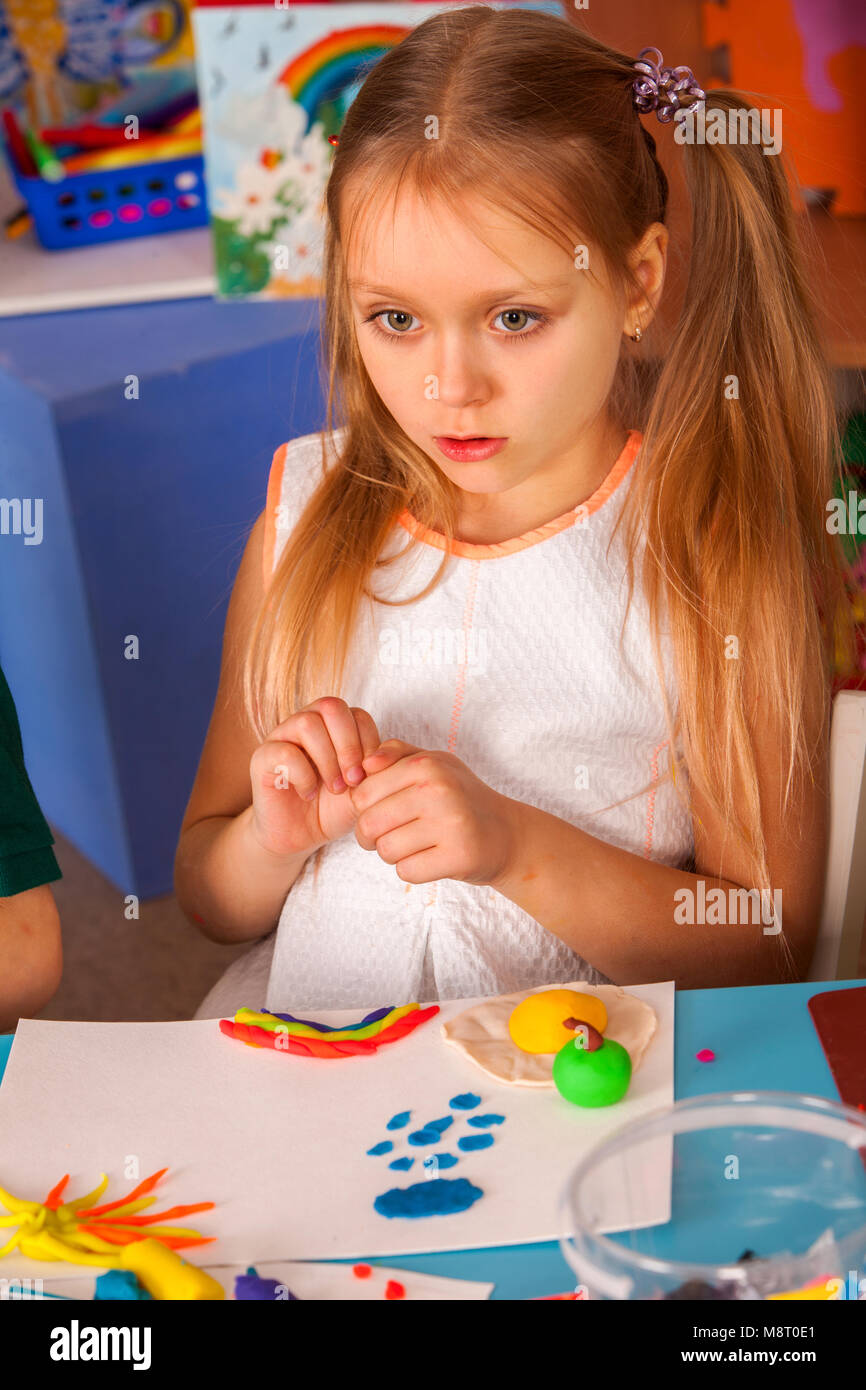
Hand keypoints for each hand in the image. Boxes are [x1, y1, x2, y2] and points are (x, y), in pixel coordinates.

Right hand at [249, 697, 385, 856]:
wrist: (300, 836)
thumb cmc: (333, 808)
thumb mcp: (364, 788)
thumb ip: (377, 768)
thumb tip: (384, 754)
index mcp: (333, 725)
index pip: (357, 713)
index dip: (369, 743)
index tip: (369, 776)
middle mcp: (307, 722)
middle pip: (331, 706)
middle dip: (349, 745)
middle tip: (353, 780)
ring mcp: (282, 736)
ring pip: (307, 723)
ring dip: (328, 760)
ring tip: (335, 789)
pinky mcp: (262, 757)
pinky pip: (284, 752)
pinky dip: (304, 776)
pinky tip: (308, 794)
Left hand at [349, 739, 520, 886]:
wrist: (507, 833)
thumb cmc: (460, 796)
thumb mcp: (434, 763)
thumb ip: (396, 753)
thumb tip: (365, 765)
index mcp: (427, 765)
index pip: (362, 794)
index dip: (363, 811)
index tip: (379, 814)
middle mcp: (438, 790)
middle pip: (369, 824)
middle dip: (371, 837)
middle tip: (387, 837)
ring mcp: (450, 824)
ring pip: (386, 850)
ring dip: (392, 854)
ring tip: (413, 845)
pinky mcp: (459, 856)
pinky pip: (407, 871)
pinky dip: (412, 870)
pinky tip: (429, 858)